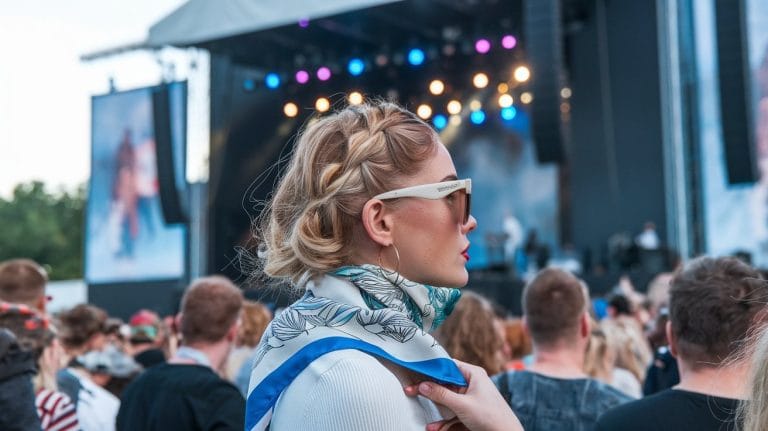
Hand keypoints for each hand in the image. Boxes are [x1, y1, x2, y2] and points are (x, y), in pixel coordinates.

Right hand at [404, 360, 522, 430]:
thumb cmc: (492, 418)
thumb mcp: (463, 405)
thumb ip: (441, 395)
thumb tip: (422, 385)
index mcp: (473, 374)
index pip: (448, 366)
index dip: (432, 369)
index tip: (416, 372)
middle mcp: (472, 384)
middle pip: (445, 384)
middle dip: (431, 394)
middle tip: (412, 391)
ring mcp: (471, 398)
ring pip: (447, 401)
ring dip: (438, 413)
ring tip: (429, 424)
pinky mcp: (470, 411)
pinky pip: (453, 413)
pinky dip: (445, 422)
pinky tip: (436, 428)